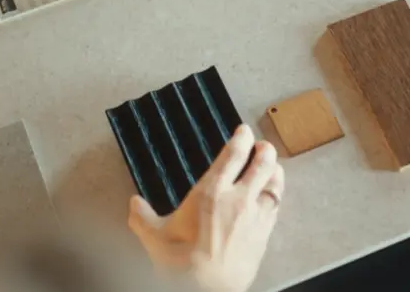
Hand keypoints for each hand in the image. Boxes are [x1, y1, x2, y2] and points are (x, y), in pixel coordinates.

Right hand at [128, 125, 284, 291]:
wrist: (207, 289)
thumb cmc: (182, 263)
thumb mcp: (154, 237)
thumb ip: (142, 217)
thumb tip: (134, 204)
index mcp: (212, 191)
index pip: (233, 155)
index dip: (241, 139)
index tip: (244, 132)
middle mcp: (239, 199)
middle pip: (261, 164)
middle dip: (264, 151)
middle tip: (263, 146)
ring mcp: (255, 217)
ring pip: (274, 185)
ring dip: (276, 172)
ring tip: (275, 166)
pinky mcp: (264, 235)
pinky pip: (275, 209)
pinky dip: (276, 198)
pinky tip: (273, 199)